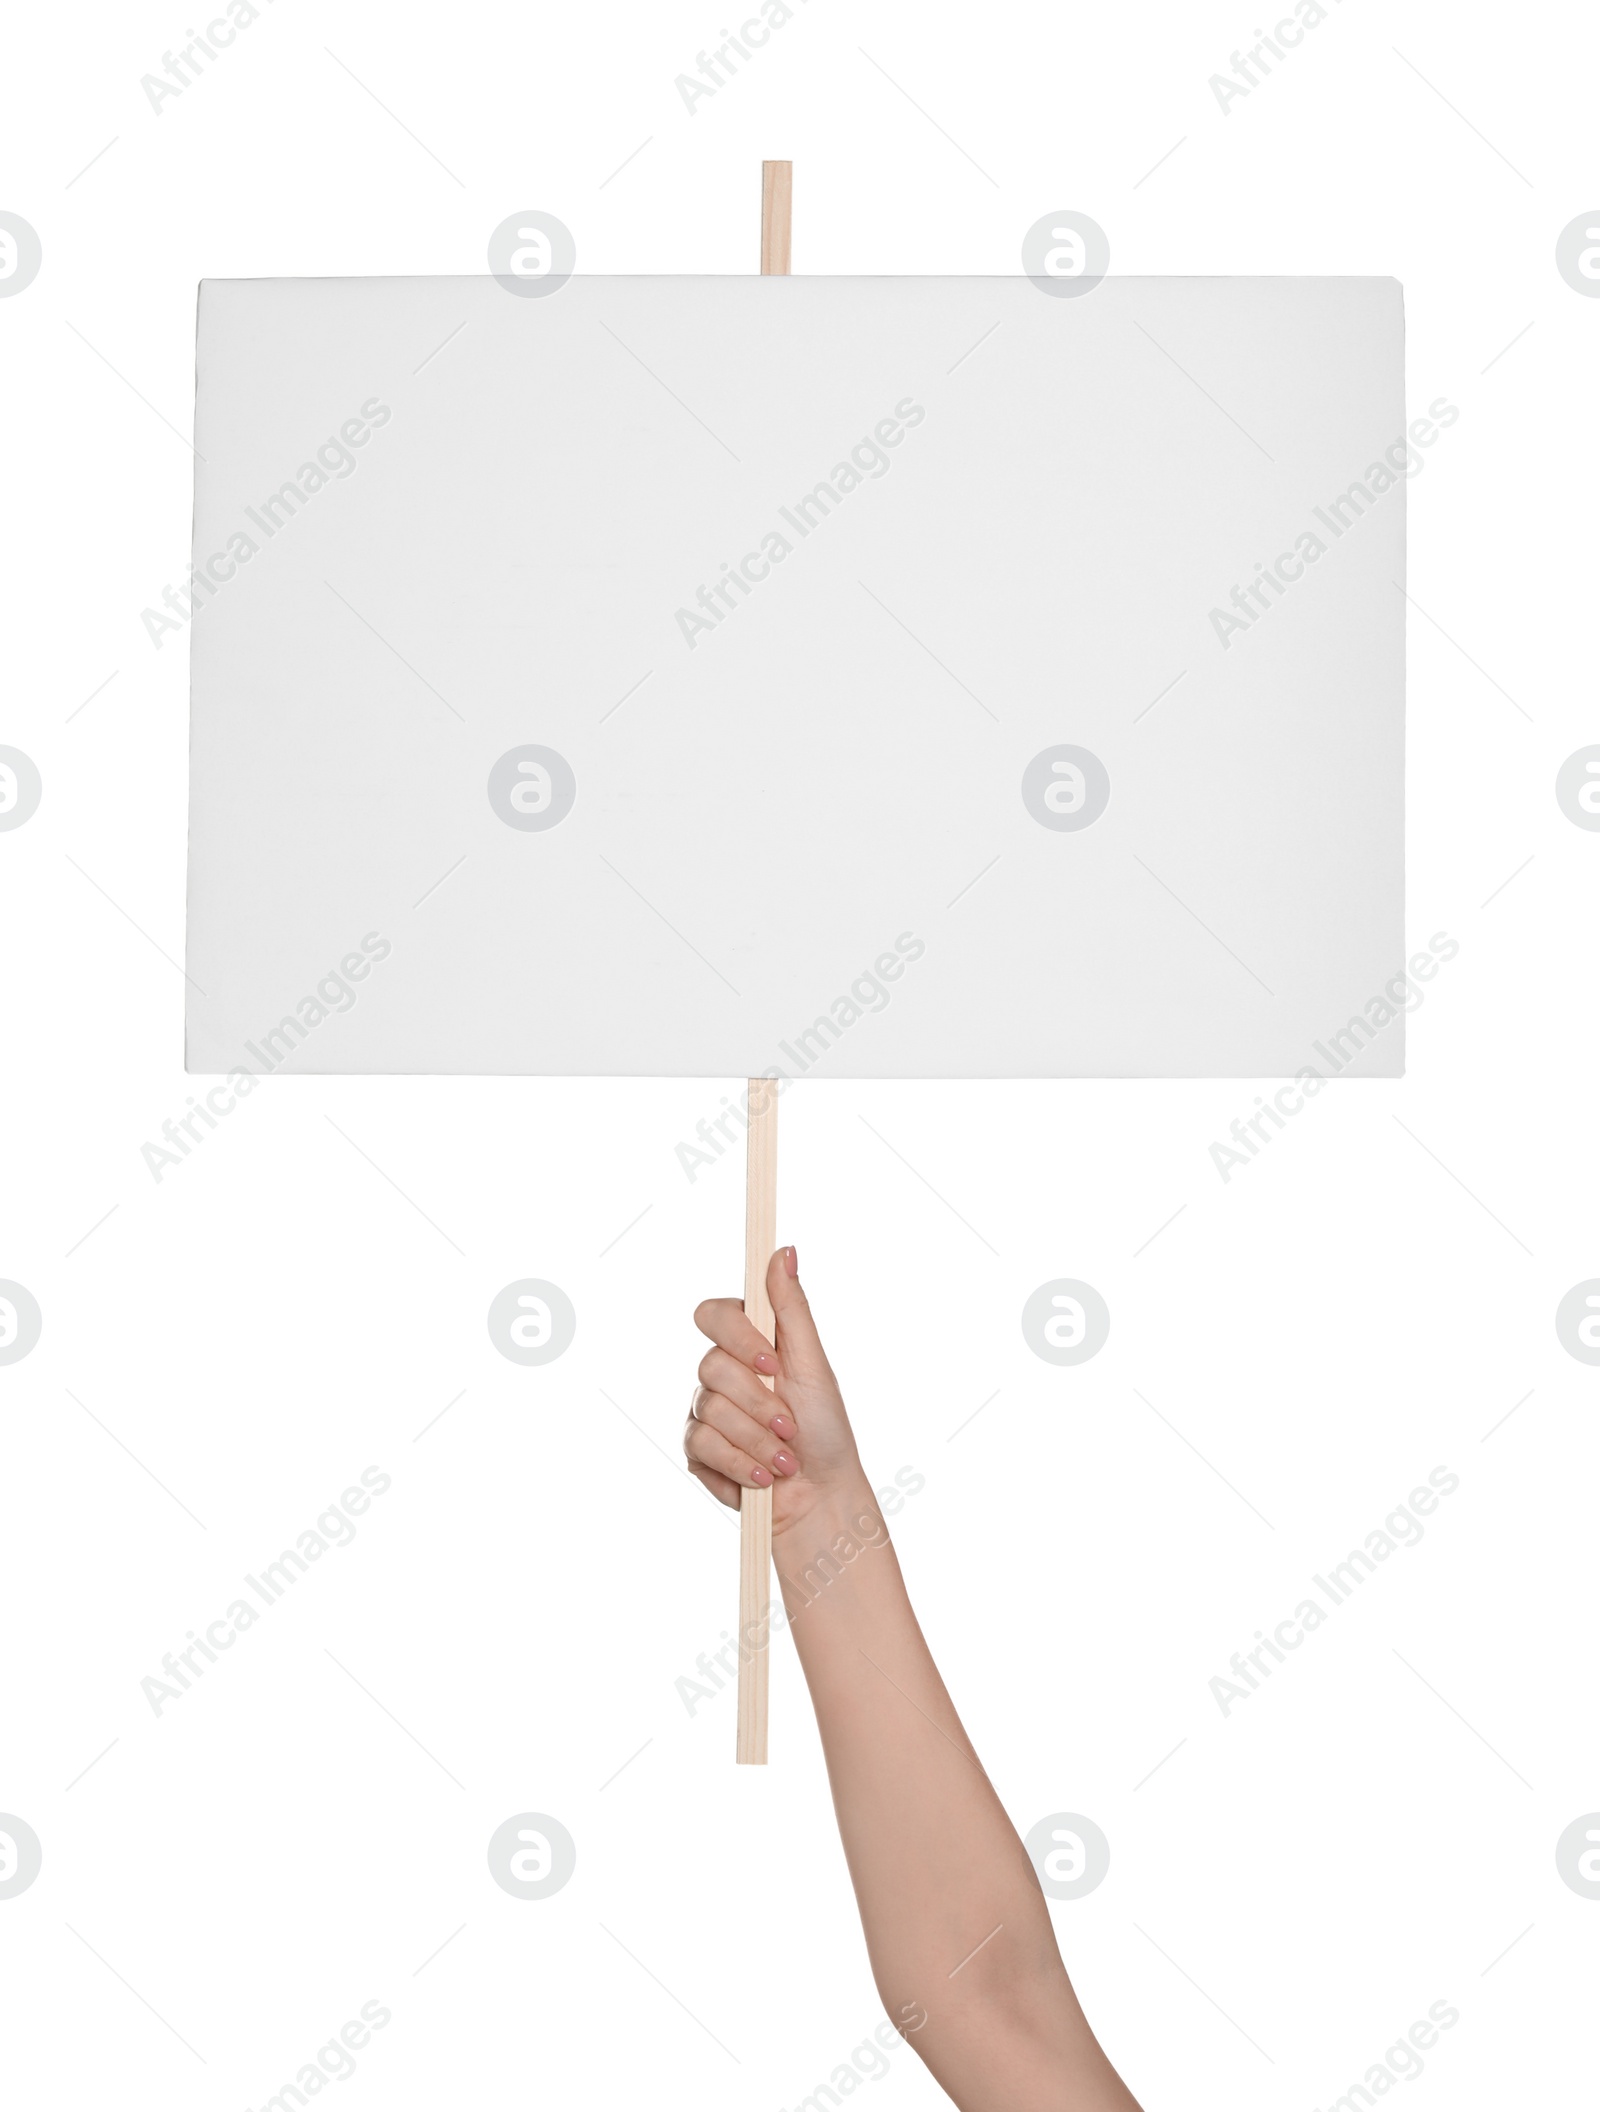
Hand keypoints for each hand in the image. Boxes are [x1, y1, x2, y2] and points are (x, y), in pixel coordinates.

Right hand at [685, 1246, 866, 1537]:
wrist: (818, 1496)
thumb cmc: (825, 1430)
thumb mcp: (814, 1364)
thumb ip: (792, 1307)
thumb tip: (783, 1248)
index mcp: (750, 1343)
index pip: (714, 1314)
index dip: (738, 1338)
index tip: (772, 1364)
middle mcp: (722, 1373)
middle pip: (711, 1367)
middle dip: (758, 1405)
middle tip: (789, 1427)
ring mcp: (705, 1411)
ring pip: (707, 1411)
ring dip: (754, 1442)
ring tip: (784, 1460)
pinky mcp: (697, 1450)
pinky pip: (699, 1447)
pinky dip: (739, 1467)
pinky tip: (762, 1479)